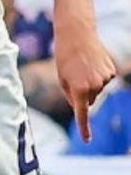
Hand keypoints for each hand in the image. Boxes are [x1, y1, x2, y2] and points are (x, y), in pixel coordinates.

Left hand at [54, 21, 115, 141]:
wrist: (77, 34)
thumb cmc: (64, 57)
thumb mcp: (62, 79)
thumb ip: (71, 96)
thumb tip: (82, 106)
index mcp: (79, 89)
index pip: (82, 114)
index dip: (84, 128)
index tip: (87, 140)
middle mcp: (94, 86)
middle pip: (88, 100)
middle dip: (81, 93)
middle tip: (73, 75)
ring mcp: (105, 79)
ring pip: (97, 90)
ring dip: (90, 82)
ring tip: (82, 66)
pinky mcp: (112, 71)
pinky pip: (104, 81)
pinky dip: (98, 75)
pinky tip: (92, 63)